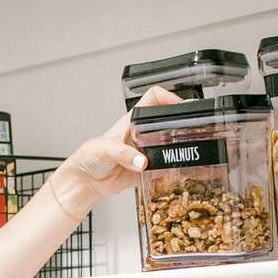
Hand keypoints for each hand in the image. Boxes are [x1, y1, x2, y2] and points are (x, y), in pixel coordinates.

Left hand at [48, 85, 182, 220]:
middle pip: (168, 122)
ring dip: (181, 149)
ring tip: (192, 152)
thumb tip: (142, 162)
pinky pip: (166, 168)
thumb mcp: (105, 149)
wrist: (86, 180)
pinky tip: (182, 171)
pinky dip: (175, 169)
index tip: (180, 105)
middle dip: (181, 125)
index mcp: (132, 121)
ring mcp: (146, 151)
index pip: (154, 98)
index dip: (168, 96)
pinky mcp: (148, 169)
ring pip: (170, 145)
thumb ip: (123, 154)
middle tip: (191, 132)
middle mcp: (142, 134)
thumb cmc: (89, 157)